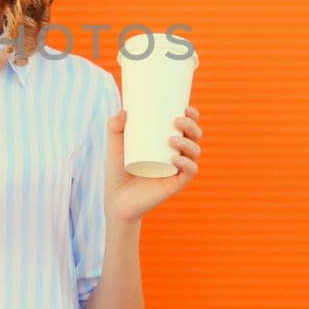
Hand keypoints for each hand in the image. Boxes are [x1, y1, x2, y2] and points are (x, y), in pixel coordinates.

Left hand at [104, 105, 203, 222]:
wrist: (115, 200)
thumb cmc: (117, 172)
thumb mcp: (114, 147)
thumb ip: (114, 127)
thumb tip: (123, 110)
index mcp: (167, 144)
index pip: (186, 127)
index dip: (192, 116)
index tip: (186, 107)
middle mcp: (176, 155)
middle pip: (194, 137)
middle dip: (192, 126)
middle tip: (177, 120)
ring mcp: (177, 170)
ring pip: (194, 153)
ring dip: (188, 143)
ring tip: (172, 139)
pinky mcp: (174, 184)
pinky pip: (188, 173)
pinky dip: (186, 164)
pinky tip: (175, 158)